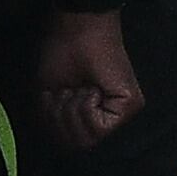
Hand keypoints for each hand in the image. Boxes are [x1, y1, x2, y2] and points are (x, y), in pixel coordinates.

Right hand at [32, 8, 143, 153]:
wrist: (75, 30)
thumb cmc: (60, 55)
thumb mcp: (48, 97)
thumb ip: (54, 123)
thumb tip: (60, 142)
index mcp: (89, 114)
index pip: (69, 143)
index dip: (54, 123)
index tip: (55, 97)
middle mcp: (107, 115)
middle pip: (78, 145)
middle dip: (63, 117)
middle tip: (68, 91)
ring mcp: (121, 112)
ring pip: (89, 139)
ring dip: (74, 110)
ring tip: (79, 88)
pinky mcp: (129, 106)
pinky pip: (100, 128)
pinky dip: (87, 107)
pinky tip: (92, 88)